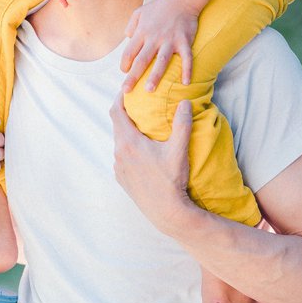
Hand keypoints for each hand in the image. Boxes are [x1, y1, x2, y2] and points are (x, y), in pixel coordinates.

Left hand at [110, 100, 196, 231]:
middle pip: (117, 126)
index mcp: (128, 142)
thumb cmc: (172, 180)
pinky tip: (143, 152)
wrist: (166, 212)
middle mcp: (119, 153)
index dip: (120, 98)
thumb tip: (185, 102)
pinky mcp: (122, 179)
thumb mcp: (179, 150)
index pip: (116, 111)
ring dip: (128, 133)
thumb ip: (182, 123)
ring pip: (119, 143)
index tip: (128, 90)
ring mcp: (118, 168)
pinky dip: (129, 150)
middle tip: (138, 105)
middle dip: (126, 114)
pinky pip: (122, 158)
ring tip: (142, 128)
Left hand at [120, 0, 198, 92]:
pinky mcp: (184, 41)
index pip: (129, 52)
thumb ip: (131, 25)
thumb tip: (127, 37)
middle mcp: (154, 37)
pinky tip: (186, 82)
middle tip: (126, 91)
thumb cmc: (160, 6)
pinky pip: (186, 58)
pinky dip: (187, 70)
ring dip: (155, 76)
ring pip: (161, 61)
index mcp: (142, 32)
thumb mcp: (139, 11)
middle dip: (133, 76)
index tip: (124, 73)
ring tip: (149, 90)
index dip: (124, 64)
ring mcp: (170, 40)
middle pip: (141, 60)